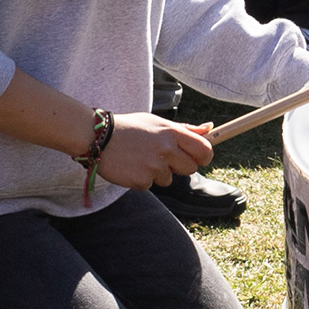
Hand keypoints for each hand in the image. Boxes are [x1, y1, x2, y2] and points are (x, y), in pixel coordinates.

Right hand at [90, 111, 213, 188]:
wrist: (98, 137)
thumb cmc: (130, 128)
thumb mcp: (157, 122)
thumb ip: (185, 129)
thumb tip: (210, 128)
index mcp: (172, 133)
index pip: (204, 149)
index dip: (204, 156)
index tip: (199, 158)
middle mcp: (166, 150)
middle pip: (190, 168)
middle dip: (179, 166)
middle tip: (161, 158)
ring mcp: (154, 166)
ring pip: (168, 179)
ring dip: (158, 173)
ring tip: (140, 159)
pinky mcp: (141, 180)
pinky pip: (150, 185)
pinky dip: (142, 179)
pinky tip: (131, 166)